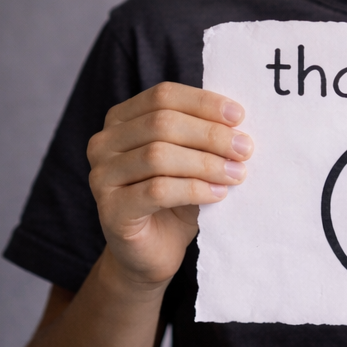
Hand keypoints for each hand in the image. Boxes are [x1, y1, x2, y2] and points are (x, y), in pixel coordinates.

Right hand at [87, 82, 250, 288]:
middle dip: (210, 134)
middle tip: (244, 148)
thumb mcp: (191, 156)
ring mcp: (101, 177)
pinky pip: (157, 191)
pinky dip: (194, 189)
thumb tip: (237, 120)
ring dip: (205, 163)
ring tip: (236, 173)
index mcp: (122, 120)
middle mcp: (103, 143)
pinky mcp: (110, 211)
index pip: (163, 96)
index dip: (203, 102)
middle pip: (161, 123)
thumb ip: (203, 134)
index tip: (238, 116)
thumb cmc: (177, 198)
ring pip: (158, 155)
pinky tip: (218, 194)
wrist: (155, 251)